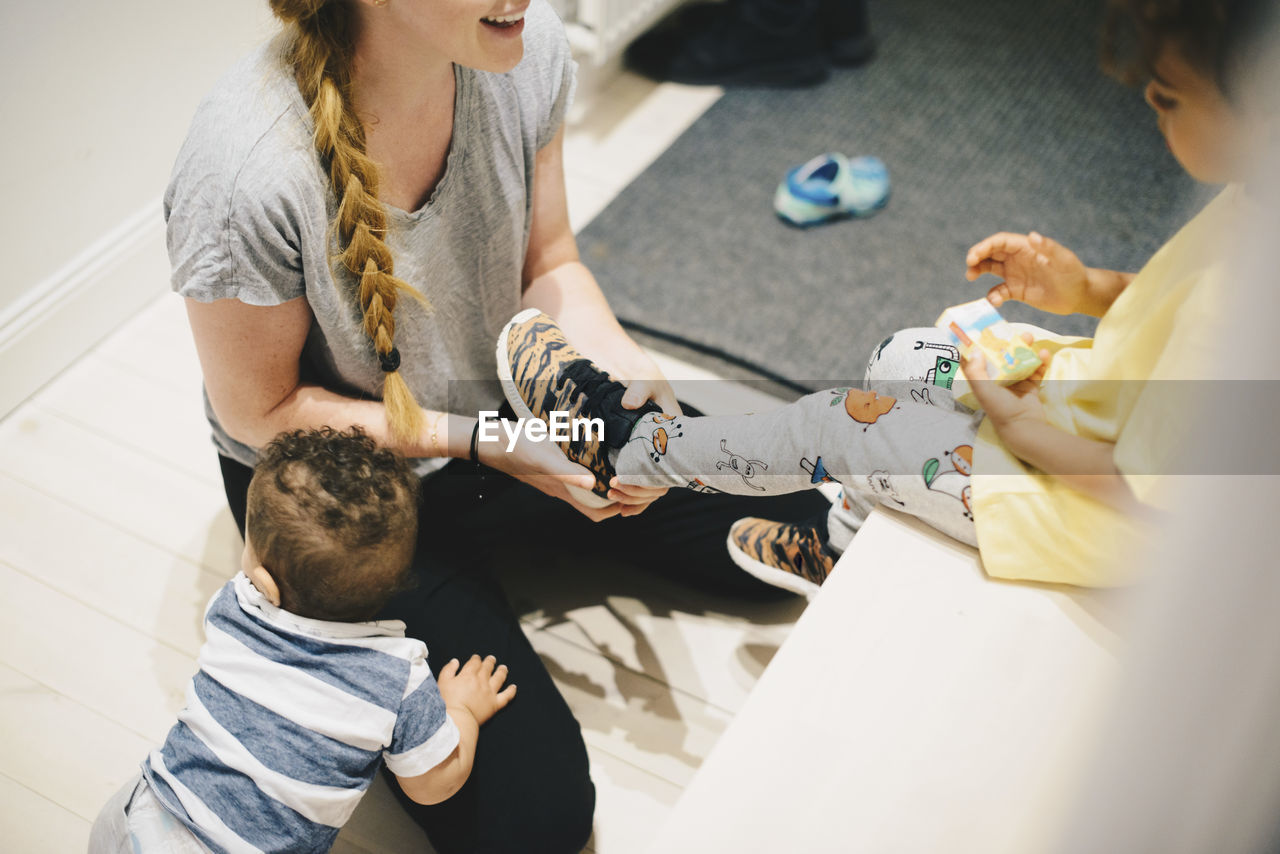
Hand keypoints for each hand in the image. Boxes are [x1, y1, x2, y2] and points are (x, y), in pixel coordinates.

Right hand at [438, 655, 516, 726]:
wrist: (456, 720)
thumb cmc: (446, 702)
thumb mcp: (442, 683)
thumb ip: (448, 670)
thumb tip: (455, 661)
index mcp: (468, 675)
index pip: (475, 663)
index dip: (476, 659)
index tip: (476, 658)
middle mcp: (481, 681)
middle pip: (488, 667)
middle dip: (490, 662)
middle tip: (491, 659)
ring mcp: (490, 692)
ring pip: (499, 678)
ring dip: (502, 671)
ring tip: (504, 668)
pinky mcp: (495, 704)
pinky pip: (506, 696)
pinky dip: (511, 691)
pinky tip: (513, 687)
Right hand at [478, 426, 622, 521]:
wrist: (488, 439)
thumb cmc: (514, 448)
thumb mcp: (544, 457)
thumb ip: (566, 472)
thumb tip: (593, 485)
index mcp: (563, 490)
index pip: (597, 512)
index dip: (617, 507)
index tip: (631, 491)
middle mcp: (562, 487)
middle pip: (596, 502)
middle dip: (616, 495)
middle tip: (632, 477)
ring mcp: (556, 476)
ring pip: (587, 487)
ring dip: (605, 480)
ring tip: (621, 464)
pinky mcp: (552, 463)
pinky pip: (577, 472)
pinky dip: (591, 466)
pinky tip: (597, 449)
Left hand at [607, 355, 679, 516]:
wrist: (642, 383)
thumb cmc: (648, 382)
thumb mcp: (646, 380)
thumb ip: (639, 389)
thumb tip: (629, 403)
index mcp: (674, 435)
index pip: (668, 465)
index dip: (647, 479)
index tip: (621, 479)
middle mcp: (669, 452)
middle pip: (660, 483)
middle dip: (636, 491)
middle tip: (612, 487)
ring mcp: (659, 459)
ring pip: (653, 489)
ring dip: (634, 498)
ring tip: (611, 496)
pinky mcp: (647, 462)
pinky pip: (647, 487)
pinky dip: (636, 500)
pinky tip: (622, 510)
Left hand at [960, 333, 1051, 430]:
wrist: (1024, 426)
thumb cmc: (999, 408)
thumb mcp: (982, 389)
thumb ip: (975, 371)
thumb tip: (974, 350)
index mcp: (983, 381)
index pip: (977, 360)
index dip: (979, 346)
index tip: (983, 330)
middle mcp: (997, 381)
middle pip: (1002, 357)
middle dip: (1008, 343)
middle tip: (1017, 332)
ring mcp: (1014, 383)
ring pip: (1020, 361)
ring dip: (1025, 349)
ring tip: (1031, 338)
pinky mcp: (1030, 387)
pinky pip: (1035, 371)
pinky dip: (1040, 362)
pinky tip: (1044, 354)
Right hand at [965, 231, 1088, 314]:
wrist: (1079, 295)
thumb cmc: (1073, 273)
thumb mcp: (1063, 259)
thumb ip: (1048, 247)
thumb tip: (1032, 235)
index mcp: (1025, 248)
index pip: (1000, 242)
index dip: (985, 247)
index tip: (974, 256)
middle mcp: (1017, 259)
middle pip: (990, 253)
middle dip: (976, 257)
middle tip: (969, 267)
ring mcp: (1014, 275)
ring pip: (989, 269)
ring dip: (978, 271)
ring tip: (970, 277)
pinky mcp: (1016, 291)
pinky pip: (998, 291)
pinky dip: (992, 296)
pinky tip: (994, 301)